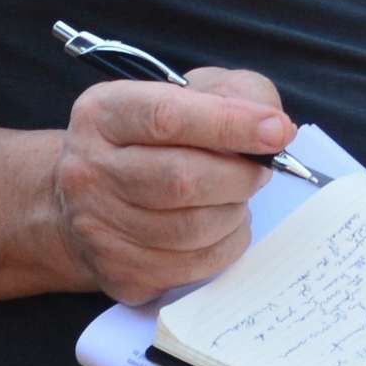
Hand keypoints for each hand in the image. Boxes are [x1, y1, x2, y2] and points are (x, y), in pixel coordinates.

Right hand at [49, 66, 293, 303]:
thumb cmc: (155, 138)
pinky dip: (226, 244)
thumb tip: (274, 127)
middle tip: (260, 170)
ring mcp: (98, 228)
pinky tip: (221, 225)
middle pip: (181, 179)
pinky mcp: (120, 272)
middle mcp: (88, 171)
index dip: (229, 124)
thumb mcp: (190, 94)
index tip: (277, 132)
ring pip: (193, 228)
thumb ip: (236, 94)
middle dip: (239, 175)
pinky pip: (195, 265)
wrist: (93, 200)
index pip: (168, 117)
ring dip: (234, 211)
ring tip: (235, 196)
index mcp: (102, 114)